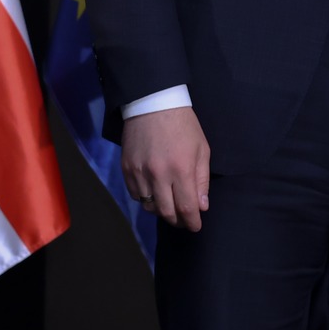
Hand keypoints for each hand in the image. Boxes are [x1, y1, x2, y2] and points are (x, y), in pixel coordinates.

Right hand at [121, 106, 210, 231]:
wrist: (153, 103)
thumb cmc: (183, 125)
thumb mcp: (201, 149)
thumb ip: (202, 179)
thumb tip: (202, 206)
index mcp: (181, 169)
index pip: (186, 208)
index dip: (192, 222)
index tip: (196, 226)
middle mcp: (158, 175)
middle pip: (166, 212)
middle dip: (178, 220)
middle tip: (185, 219)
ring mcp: (139, 173)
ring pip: (149, 206)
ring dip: (161, 211)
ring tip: (170, 205)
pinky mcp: (126, 169)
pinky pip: (135, 195)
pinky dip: (146, 199)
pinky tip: (155, 192)